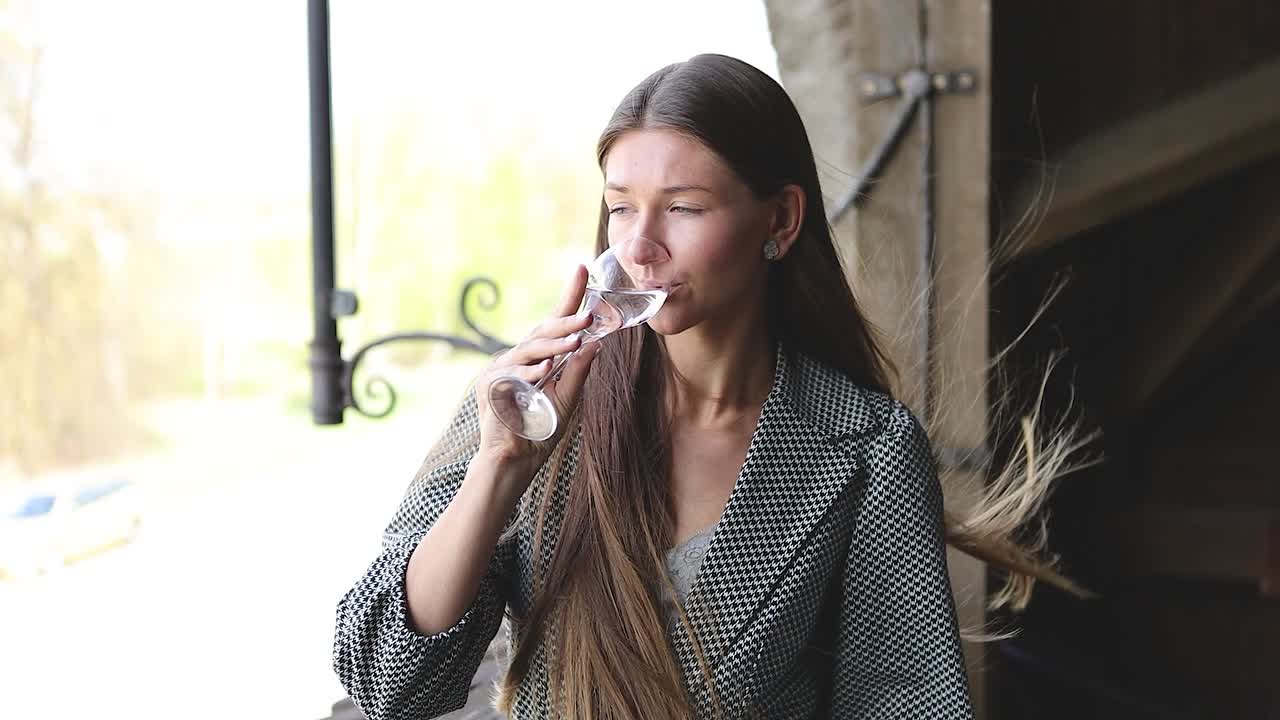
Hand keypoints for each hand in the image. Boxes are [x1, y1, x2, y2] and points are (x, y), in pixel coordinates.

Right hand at [473, 264, 600, 483]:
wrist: (513, 461)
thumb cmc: (540, 430)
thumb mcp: (567, 399)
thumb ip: (578, 372)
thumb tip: (596, 344)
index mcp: (536, 359)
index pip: (555, 323)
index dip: (569, 297)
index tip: (582, 269)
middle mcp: (516, 359)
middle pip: (543, 332)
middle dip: (566, 321)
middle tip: (589, 314)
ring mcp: (500, 370)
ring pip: (530, 349)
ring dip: (554, 345)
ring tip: (576, 338)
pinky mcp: (490, 386)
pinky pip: (513, 374)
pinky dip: (530, 372)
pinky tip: (546, 370)